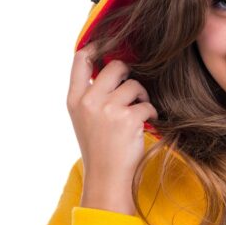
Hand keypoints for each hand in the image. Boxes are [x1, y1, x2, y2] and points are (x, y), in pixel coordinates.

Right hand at [67, 43, 158, 209]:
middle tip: (132, 90)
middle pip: (115, 66)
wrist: (107, 178)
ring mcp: (108, 109)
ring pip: (134, 85)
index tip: (108, 47)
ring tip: (139, 111)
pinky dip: (151, 113)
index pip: (80, 59)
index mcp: (74, 99)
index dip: (97, 46)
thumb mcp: (84, 119)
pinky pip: (147, 104)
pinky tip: (146, 123)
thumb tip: (111, 66)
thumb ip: (91, 94)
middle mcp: (89, 101)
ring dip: (142, 96)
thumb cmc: (99, 148)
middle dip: (129, 75)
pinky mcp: (128, 119)